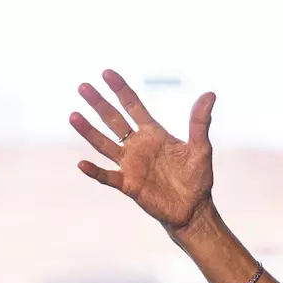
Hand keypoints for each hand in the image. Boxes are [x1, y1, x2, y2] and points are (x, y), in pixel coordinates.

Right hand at [70, 70, 216, 235]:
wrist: (194, 209)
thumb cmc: (197, 178)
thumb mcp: (201, 148)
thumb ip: (199, 122)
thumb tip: (209, 94)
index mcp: (153, 134)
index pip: (133, 106)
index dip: (121, 90)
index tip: (106, 73)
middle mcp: (138, 146)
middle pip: (113, 120)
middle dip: (99, 104)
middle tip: (83, 86)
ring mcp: (131, 165)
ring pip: (104, 144)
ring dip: (89, 131)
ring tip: (73, 115)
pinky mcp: (129, 185)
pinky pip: (107, 177)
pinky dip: (95, 171)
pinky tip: (82, 164)